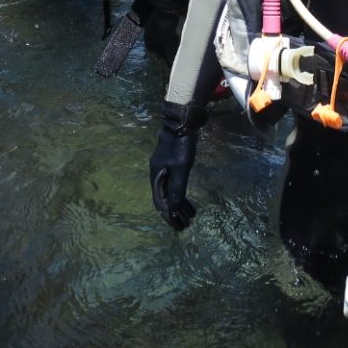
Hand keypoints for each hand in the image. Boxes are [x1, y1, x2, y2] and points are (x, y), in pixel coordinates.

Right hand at [149, 100, 206, 230]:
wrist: (181, 121)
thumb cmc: (180, 144)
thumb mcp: (181, 167)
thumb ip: (177, 188)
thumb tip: (173, 209)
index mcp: (156, 176)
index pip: (161, 202)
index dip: (169, 215)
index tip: (178, 227)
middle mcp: (157, 173)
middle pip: (164, 198)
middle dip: (174, 212)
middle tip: (186, 224)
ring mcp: (163, 167)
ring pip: (169, 191)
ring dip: (179, 204)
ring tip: (191, 214)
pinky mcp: (171, 163)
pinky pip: (173, 184)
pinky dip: (180, 193)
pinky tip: (188, 198)